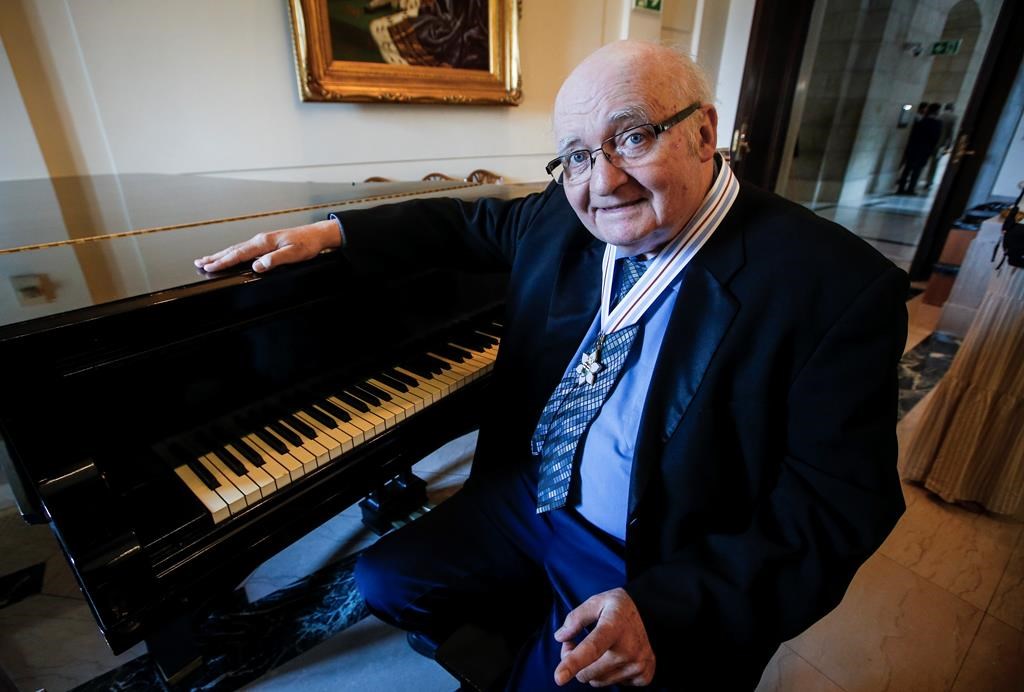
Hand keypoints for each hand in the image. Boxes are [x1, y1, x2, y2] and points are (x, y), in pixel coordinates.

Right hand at [193, 219, 340, 273]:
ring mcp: (262, 240)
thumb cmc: (307, 244)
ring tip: (208, 259)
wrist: (317, 235)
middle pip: (233, 250)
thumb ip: (275, 260)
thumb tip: (257, 266)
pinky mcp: (266, 242)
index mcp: (264, 242)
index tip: (209, 267)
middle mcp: (260, 239)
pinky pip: (244, 248)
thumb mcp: (293, 254)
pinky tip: (230, 256)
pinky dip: (233, 252)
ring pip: (237, 248)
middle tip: (199, 263)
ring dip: (221, 254)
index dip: (222, 262)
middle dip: (215, 257)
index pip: (238, 254)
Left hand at [554, 588, 654, 686]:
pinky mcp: (645, 676)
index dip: (573, 662)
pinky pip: (616, 685)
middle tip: (576, 645)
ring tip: (598, 650)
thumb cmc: (618, 608)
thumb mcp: (596, 601)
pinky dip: (611, 674)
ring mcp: (638, 664)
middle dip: (576, 663)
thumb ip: (575, 618)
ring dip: (592, 669)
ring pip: (598, 681)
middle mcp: (629, 649)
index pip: (592, 647)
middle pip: (587, 673)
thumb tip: (561, 637)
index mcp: (614, 626)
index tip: (559, 677)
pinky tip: (616, 658)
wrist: (651, 613)